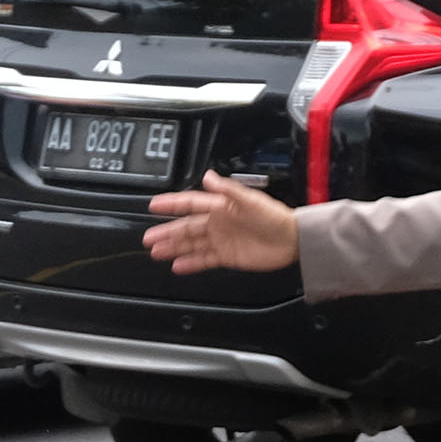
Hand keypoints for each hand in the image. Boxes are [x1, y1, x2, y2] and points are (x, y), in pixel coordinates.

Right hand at [144, 175, 299, 274]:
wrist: (292, 240)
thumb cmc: (274, 217)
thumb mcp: (250, 199)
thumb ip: (227, 190)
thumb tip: (208, 176)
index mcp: (220, 207)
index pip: (190, 203)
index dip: (172, 204)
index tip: (154, 205)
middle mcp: (217, 223)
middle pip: (186, 227)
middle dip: (166, 232)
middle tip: (148, 237)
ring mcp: (221, 240)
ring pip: (191, 244)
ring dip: (173, 248)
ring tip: (157, 252)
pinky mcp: (227, 256)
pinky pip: (204, 260)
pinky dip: (190, 263)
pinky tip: (177, 265)